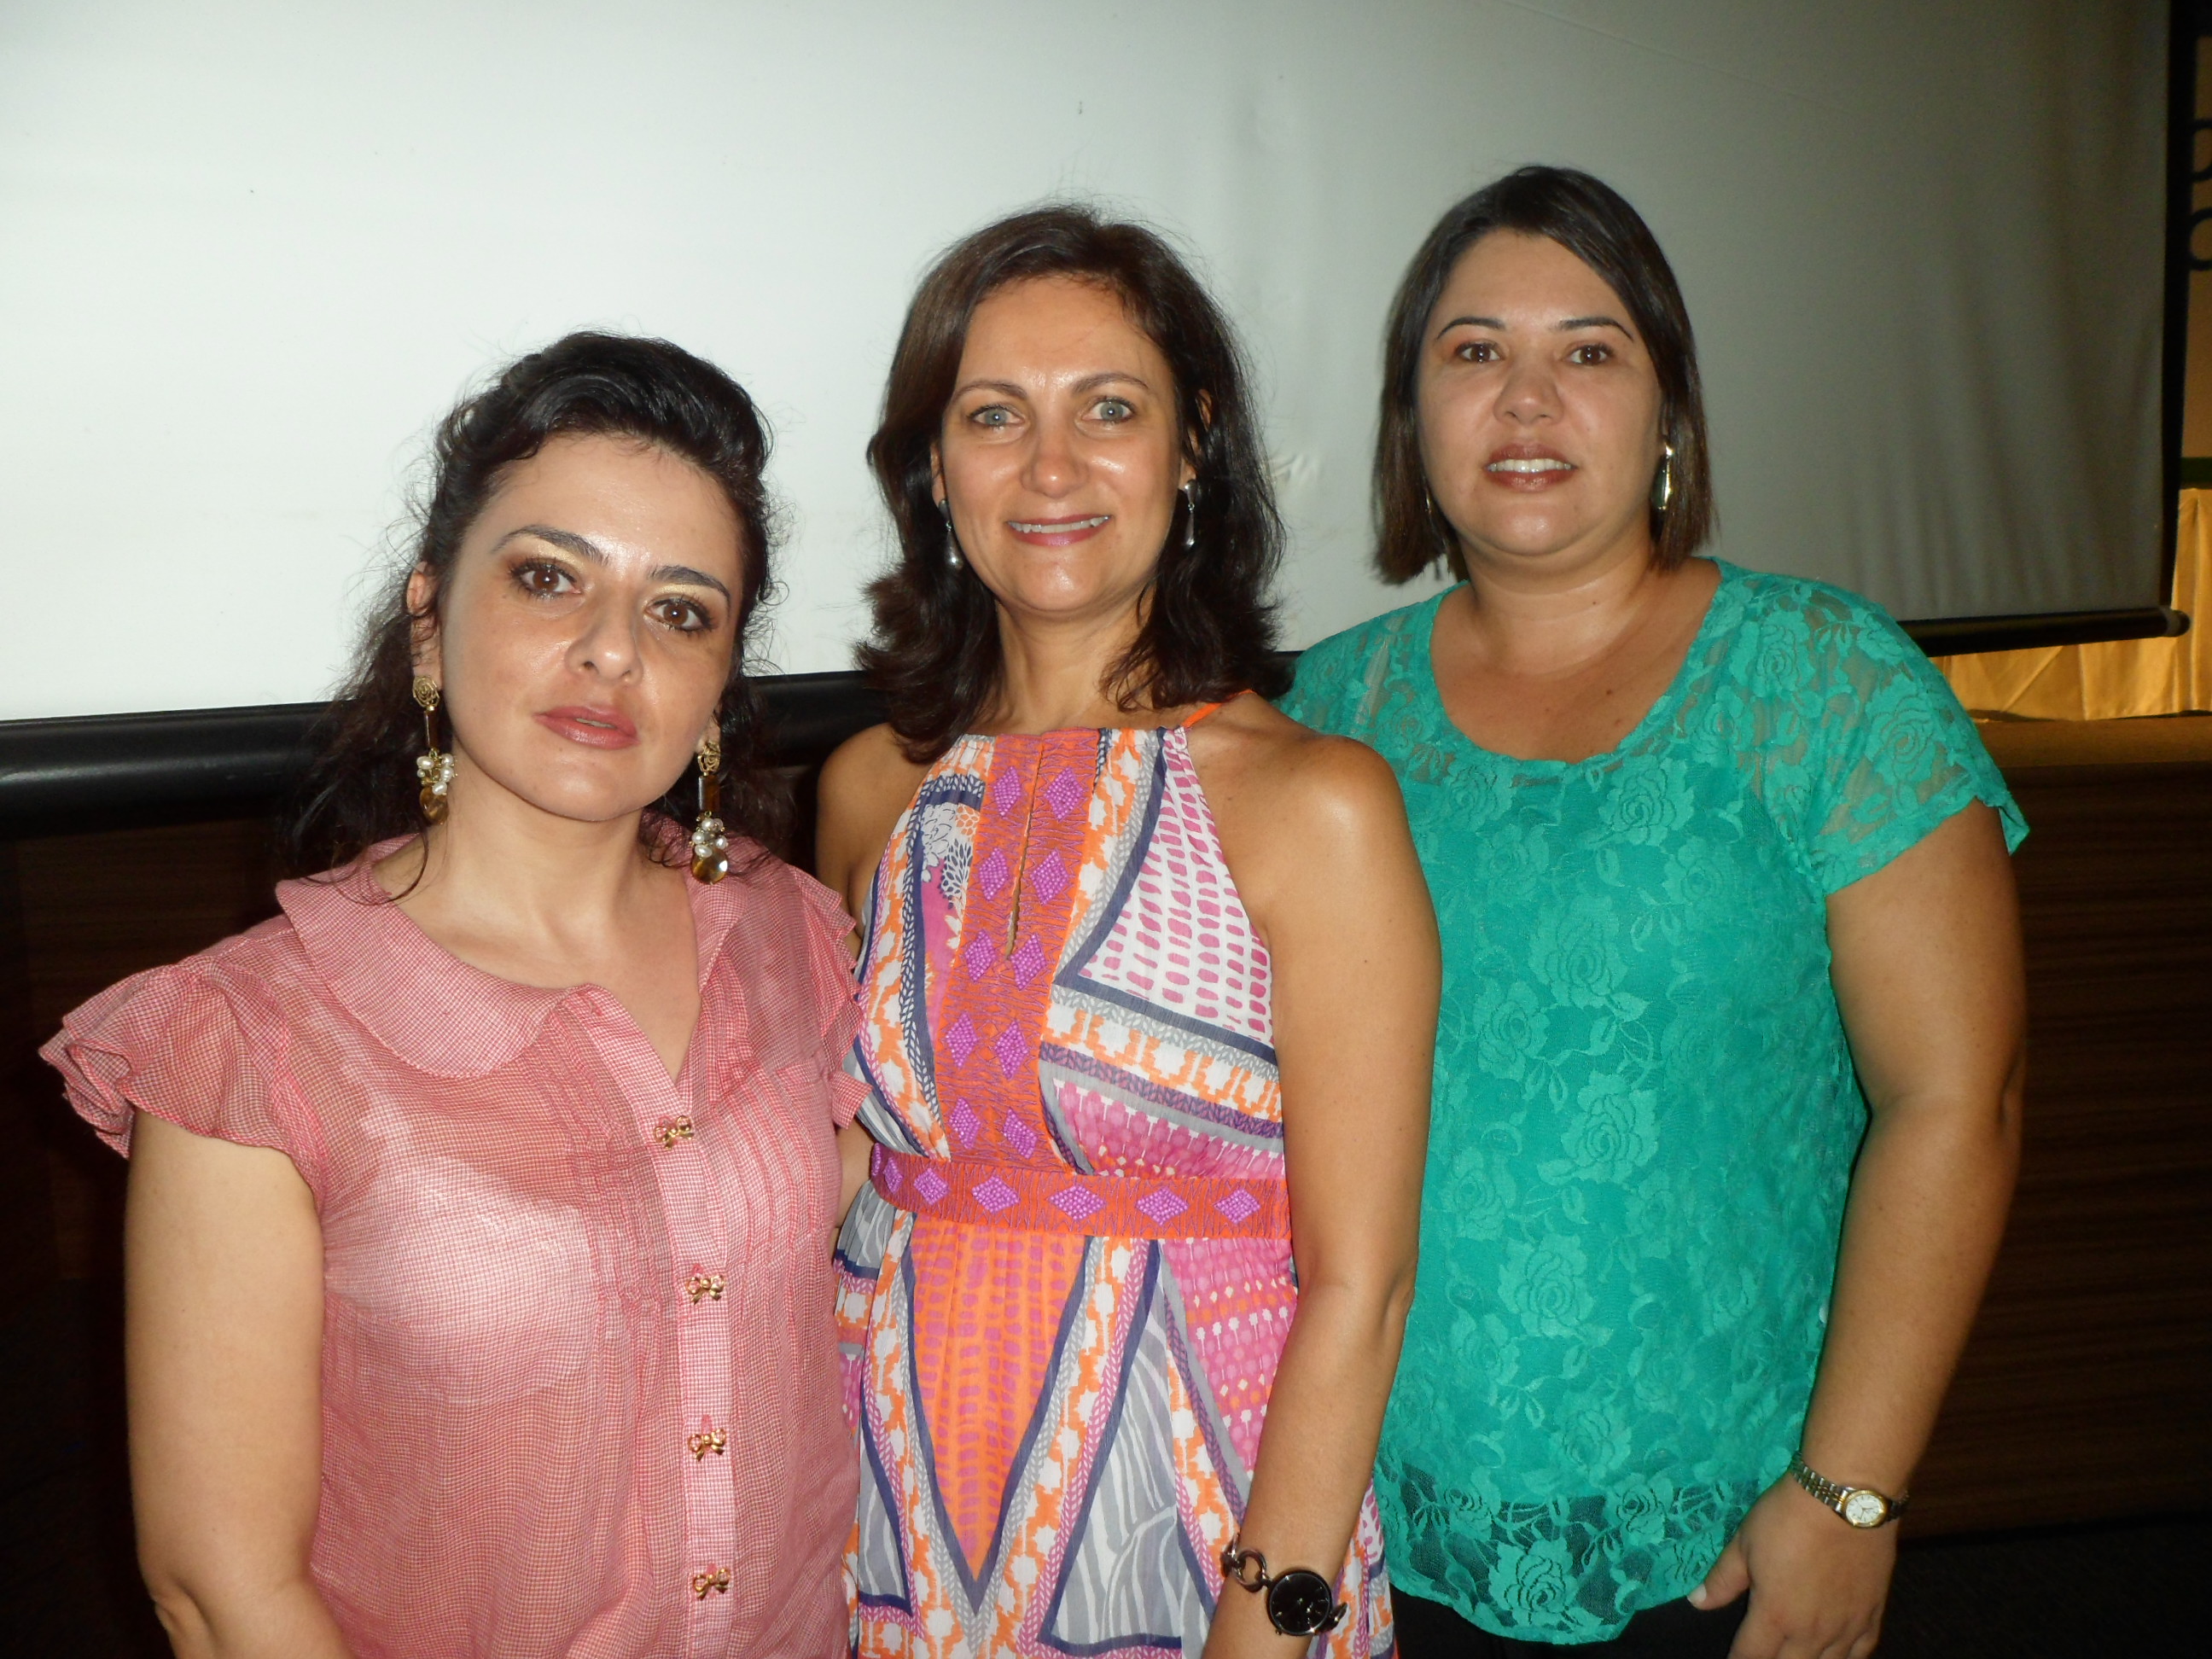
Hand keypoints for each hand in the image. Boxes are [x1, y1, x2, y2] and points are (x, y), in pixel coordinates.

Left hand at [1691, 1477, 1895, 1657]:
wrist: (1845, 1500)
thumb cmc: (1786, 1519)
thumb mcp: (1744, 1543)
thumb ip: (1722, 1580)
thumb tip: (1697, 1603)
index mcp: (1774, 1616)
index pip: (1751, 1656)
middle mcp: (1811, 1633)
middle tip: (1764, 1653)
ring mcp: (1846, 1627)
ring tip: (1795, 1654)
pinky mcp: (1873, 1616)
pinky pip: (1861, 1653)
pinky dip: (1845, 1658)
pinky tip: (1836, 1654)